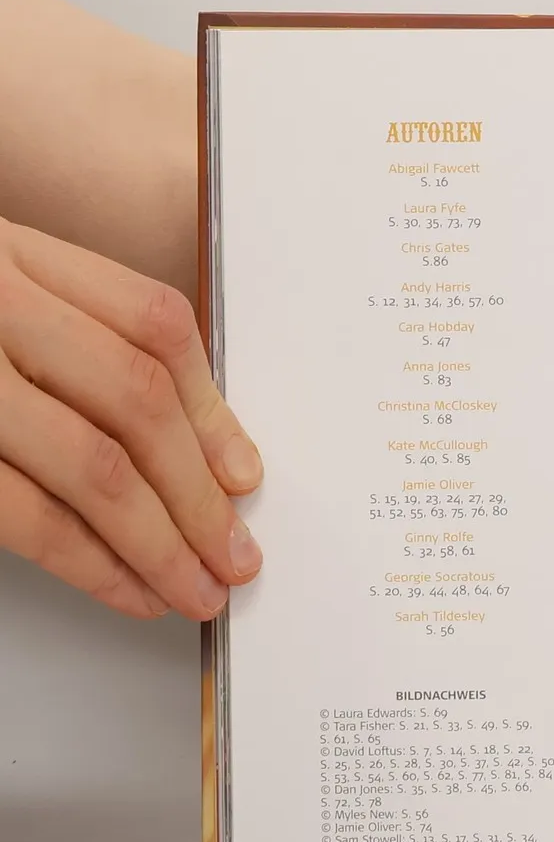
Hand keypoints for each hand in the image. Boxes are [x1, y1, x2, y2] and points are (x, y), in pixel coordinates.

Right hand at [0, 218, 261, 619]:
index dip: (211, 411)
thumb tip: (199, 449)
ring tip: (196, 588)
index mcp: (10, 253)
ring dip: (159, 542)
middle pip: (133, 401)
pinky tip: (127, 589)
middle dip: (198, 494)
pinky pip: (21, 513)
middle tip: (235, 556)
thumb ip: (72, 337)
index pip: (151, 325)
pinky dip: (88, 562)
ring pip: (91, 464)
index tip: (243, 478)